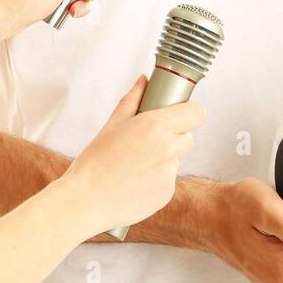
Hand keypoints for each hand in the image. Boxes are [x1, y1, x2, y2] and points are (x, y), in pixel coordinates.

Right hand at [64, 74, 205, 231]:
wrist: (85, 201)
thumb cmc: (94, 162)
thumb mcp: (111, 125)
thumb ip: (133, 100)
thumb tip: (144, 80)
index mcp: (155, 125)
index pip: (197, 113)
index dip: (190, 112)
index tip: (180, 115)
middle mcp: (168, 148)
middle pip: (188, 137)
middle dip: (173, 137)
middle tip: (147, 143)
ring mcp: (169, 173)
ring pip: (176, 160)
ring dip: (163, 160)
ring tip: (134, 166)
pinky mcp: (167, 194)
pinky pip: (168, 181)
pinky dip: (156, 180)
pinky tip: (134, 182)